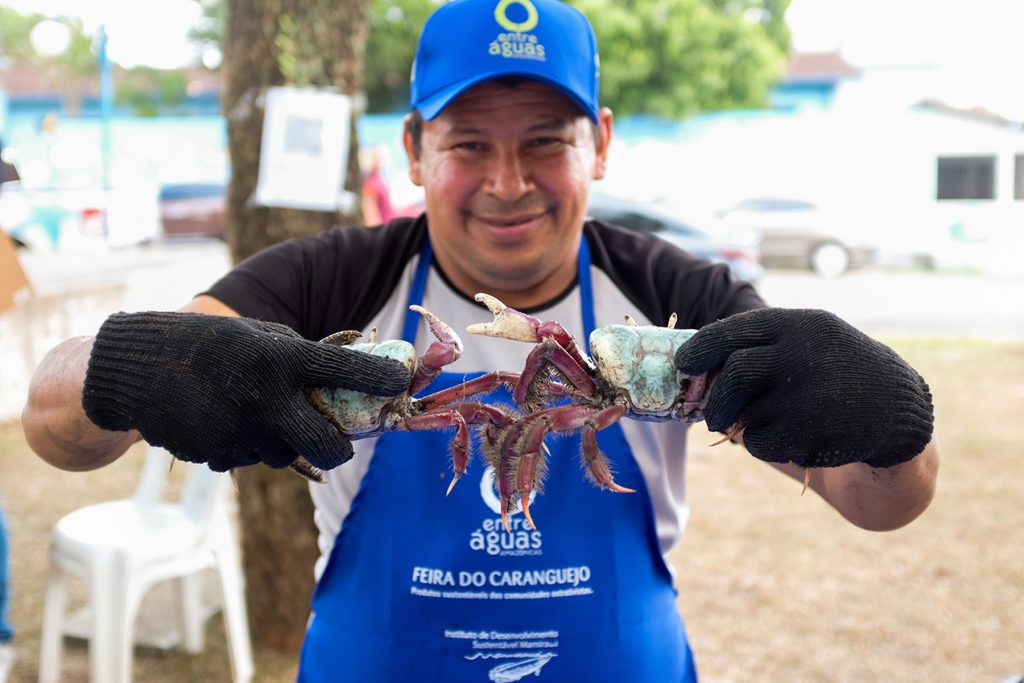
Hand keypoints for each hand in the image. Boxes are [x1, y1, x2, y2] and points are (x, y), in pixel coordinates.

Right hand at [82, 312, 410, 471]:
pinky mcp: (218, 456)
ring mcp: (240, 433)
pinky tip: (227, 420)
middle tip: (341, 439)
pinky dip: (251, 446)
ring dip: (286, 440)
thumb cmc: (212, 345)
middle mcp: (265, 399)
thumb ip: (305, 356)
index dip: (380, 377)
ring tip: (258, 411)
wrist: (139, 368)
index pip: (344, 370)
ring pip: (287, 454)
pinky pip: (252, 460)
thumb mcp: (261, 335)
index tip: (400, 381)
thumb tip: (359, 369)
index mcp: (279, 360)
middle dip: (342, 448)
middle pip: (330, 446)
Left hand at [675, 308, 932, 468]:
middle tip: (712, 415)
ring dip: (746, 426)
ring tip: (773, 422)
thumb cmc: (837, 371)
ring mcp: (808, 393)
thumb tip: (697, 370)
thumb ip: (763, 347)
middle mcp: (802, 354)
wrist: (897, 408)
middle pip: (734, 375)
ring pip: (746, 415)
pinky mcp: (812, 431)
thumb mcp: (810, 340)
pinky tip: (789, 438)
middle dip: (715, 400)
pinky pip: (760, 443)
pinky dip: (762, 445)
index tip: (684, 363)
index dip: (702, 348)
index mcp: (798, 325)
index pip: (733, 331)